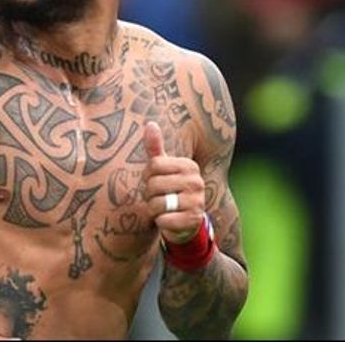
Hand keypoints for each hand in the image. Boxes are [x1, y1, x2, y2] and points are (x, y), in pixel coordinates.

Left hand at [143, 121, 205, 244]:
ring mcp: (197, 202)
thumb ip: (155, 148)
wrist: (185, 222)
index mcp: (189, 166)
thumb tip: (150, 124)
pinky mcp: (193, 220)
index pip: (153, 165)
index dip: (147, 176)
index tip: (155, 181)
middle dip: (149, 194)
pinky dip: (160, 222)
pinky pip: (163, 220)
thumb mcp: (163, 168)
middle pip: (153, 184)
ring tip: (163, 208)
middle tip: (158, 197)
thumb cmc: (170, 190)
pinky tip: (168, 220)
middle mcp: (196, 182)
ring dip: (153, 209)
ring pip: (157, 203)